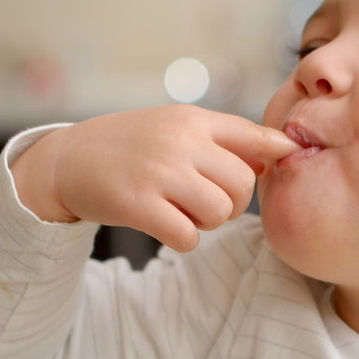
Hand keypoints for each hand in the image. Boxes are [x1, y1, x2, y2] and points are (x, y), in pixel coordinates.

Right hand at [10, 105, 298, 251]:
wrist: (69, 159)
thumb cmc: (132, 146)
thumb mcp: (175, 128)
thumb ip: (224, 140)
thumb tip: (274, 157)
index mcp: (193, 120)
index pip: (253, 133)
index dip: (278, 149)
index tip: (289, 156)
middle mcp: (179, 141)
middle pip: (242, 185)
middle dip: (231, 202)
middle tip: (205, 201)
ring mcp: (158, 172)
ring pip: (219, 213)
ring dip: (207, 223)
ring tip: (182, 210)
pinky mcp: (138, 204)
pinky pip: (189, 236)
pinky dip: (184, 238)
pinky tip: (166, 225)